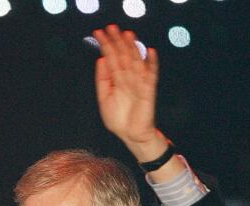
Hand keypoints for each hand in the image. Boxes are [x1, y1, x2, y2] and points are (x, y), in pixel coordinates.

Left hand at [93, 25, 163, 160]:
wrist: (131, 135)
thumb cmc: (119, 119)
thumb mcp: (104, 98)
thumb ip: (103, 79)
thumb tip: (101, 59)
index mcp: (117, 80)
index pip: (111, 58)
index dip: (105, 45)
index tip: (98, 33)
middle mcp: (128, 78)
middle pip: (123, 56)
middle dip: (117, 41)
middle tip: (111, 27)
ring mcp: (139, 83)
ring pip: (135, 62)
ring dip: (132, 47)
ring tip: (128, 34)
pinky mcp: (148, 91)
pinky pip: (151, 75)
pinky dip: (151, 63)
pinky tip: (149, 51)